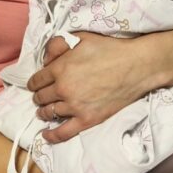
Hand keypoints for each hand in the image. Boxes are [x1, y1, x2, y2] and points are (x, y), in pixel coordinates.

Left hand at [27, 32, 154, 143]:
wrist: (138, 65)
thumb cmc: (111, 49)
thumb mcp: (82, 37)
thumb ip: (59, 44)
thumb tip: (45, 59)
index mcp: (60, 68)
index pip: (36, 80)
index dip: (35, 82)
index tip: (38, 84)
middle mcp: (63, 88)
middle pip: (40, 97)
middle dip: (40, 96)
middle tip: (44, 95)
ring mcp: (75, 106)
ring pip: (49, 113)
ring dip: (45, 111)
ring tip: (47, 110)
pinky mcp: (87, 119)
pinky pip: (63, 132)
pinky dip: (52, 135)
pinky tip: (46, 134)